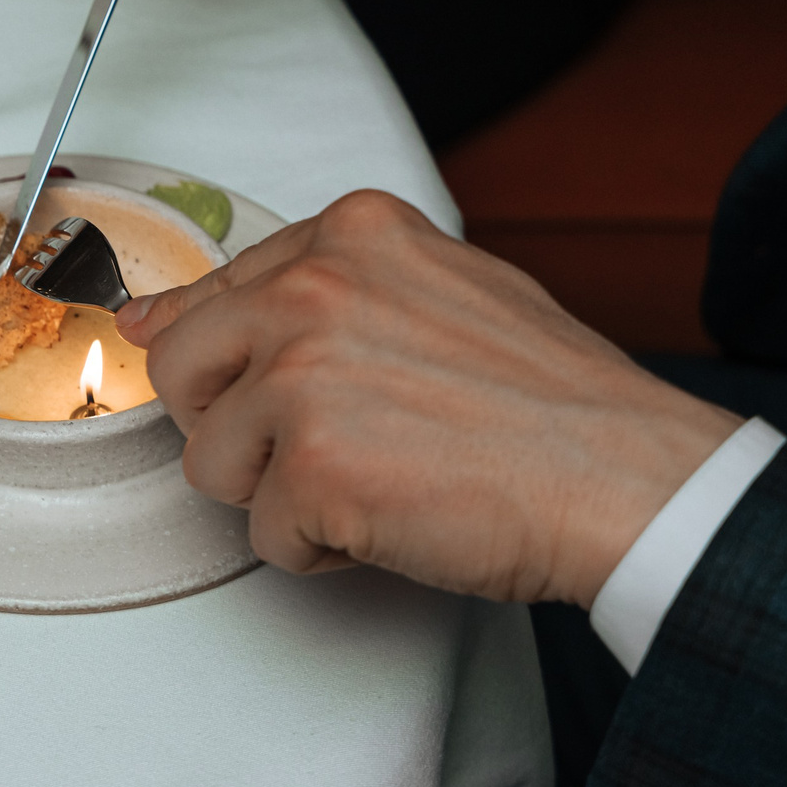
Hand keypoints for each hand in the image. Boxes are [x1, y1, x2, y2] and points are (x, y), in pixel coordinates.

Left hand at [112, 190, 737, 606]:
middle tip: (323, 447)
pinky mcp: (314, 469)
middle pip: (183, 376)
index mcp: (349, 236)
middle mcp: (314, 292)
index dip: (227, 363)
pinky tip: (391, 521)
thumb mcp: (434, 293)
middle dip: (236, 427)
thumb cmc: (550, 401)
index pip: (209, 295)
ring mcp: (306, 379)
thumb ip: (304, 289)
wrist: (631, 480)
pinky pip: (265, 536)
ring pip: (211, 464)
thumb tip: (155, 315)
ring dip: (282, 494)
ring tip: (375, 482)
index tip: (247, 386)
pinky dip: (322, 550)